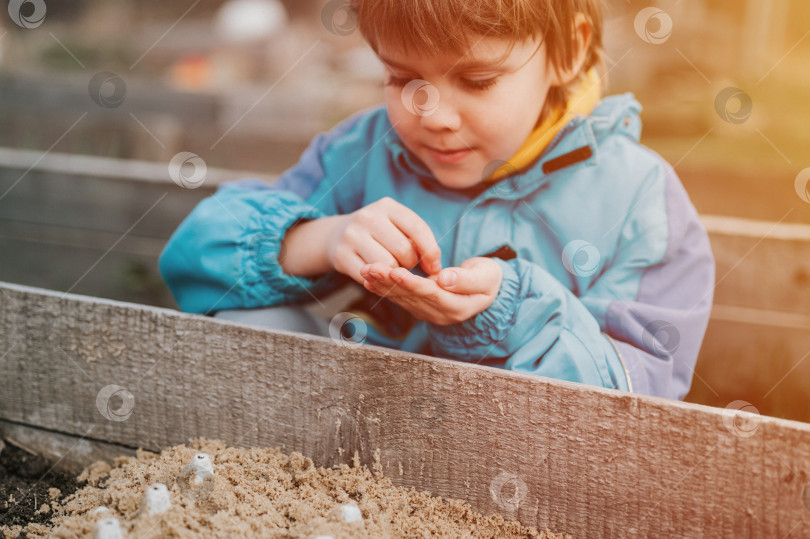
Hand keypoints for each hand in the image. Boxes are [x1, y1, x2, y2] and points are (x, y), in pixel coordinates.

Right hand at [327, 197, 441, 283]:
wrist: (336, 235)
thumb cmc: (379, 234)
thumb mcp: (397, 226)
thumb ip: (418, 240)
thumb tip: (435, 267)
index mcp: (387, 206)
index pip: (418, 228)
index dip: (431, 251)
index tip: (434, 266)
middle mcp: (368, 217)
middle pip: (404, 250)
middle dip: (411, 263)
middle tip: (405, 265)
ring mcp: (352, 235)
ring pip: (388, 266)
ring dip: (395, 274)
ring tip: (391, 268)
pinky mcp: (341, 255)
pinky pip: (371, 277)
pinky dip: (379, 281)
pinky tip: (379, 276)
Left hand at [360, 257, 502, 325]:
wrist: (487, 289)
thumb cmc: (488, 279)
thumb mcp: (485, 277)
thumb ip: (466, 279)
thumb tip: (444, 279)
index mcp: (456, 307)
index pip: (430, 294)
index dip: (412, 283)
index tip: (395, 271)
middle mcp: (439, 314)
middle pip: (410, 297)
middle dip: (389, 282)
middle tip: (370, 268)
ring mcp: (428, 313)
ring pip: (401, 298)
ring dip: (382, 284)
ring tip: (365, 270)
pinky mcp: (420, 307)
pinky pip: (399, 298)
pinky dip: (383, 289)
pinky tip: (368, 280)